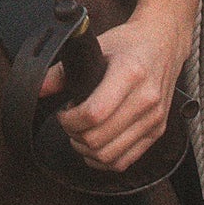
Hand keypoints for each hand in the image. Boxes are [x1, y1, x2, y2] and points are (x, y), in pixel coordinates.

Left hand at [38, 6, 190, 173]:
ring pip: (110, 155)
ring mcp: (154, 118)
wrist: (164, 43)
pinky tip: (94, 146)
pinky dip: (104, 160)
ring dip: (86, 150)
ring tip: (80, 132)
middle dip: (74, 135)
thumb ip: (64, 70)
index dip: (69, 120)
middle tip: (69, 122)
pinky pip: (125, 161)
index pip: (94, 113)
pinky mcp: (157, 131)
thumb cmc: (130, 44)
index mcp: (130, 73)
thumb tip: (39, 87)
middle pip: (99, 139)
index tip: (64, 111)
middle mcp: (146, 99)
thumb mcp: (96, 46)